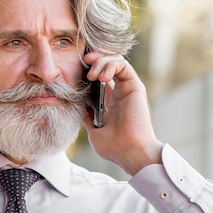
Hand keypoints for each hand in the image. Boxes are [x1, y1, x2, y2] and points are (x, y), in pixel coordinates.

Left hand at [82, 52, 163, 174]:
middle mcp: (121, 94)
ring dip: (101, 62)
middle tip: (84, 62)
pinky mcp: (135, 87)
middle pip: (108, 66)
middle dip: (95, 60)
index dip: (90, 70)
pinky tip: (102, 77)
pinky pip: (123, 65)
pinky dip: (111, 65)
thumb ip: (88, 118)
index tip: (77, 71)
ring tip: (92, 75)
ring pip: (115, 61)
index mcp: (112, 103)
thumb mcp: (94, 132)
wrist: (130, 152)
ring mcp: (128, 89)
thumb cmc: (115, 148)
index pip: (101, 78)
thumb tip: (79, 108)